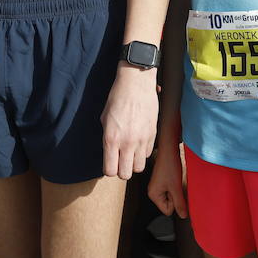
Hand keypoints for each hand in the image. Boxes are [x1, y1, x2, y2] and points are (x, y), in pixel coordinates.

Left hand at [101, 64, 157, 178]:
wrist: (136, 83)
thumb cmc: (117, 98)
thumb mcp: (105, 119)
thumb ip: (108, 139)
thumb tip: (111, 152)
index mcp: (111, 139)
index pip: (110, 171)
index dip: (109, 169)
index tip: (110, 163)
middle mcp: (127, 143)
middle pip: (125, 174)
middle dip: (122, 170)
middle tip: (120, 161)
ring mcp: (142, 140)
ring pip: (139, 167)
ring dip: (134, 163)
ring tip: (131, 153)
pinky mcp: (153, 134)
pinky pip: (149, 154)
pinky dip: (143, 152)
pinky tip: (139, 142)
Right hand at [147, 139, 186, 217]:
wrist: (169, 149)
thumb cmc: (170, 166)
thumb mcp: (176, 187)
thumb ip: (180, 203)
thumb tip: (183, 216)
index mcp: (153, 195)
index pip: (168, 211)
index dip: (175, 202)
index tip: (175, 190)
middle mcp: (154, 192)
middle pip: (169, 204)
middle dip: (176, 196)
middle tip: (176, 183)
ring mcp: (158, 186)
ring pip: (172, 197)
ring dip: (177, 190)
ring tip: (176, 179)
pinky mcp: (163, 181)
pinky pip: (172, 190)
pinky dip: (177, 185)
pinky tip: (176, 177)